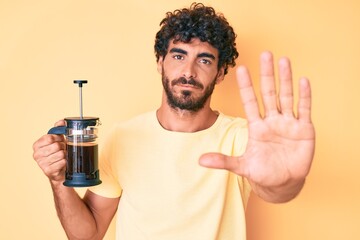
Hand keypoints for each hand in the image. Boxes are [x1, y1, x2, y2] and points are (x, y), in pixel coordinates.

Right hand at [33, 120, 66, 183]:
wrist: (58, 170)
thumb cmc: (56, 153)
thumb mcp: (56, 139)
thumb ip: (58, 129)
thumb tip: (62, 121)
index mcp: (36, 145)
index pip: (50, 137)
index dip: (58, 138)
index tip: (60, 140)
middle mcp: (36, 154)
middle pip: (56, 146)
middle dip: (63, 147)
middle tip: (62, 150)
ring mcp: (41, 163)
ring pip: (60, 154)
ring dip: (65, 154)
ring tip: (62, 156)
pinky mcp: (48, 171)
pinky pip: (62, 162)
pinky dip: (65, 162)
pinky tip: (62, 163)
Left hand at [199, 51, 314, 201]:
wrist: (283, 183)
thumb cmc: (262, 172)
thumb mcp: (242, 166)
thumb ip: (223, 161)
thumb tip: (200, 161)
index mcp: (256, 127)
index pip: (250, 101)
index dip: (246, 86)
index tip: (240, 68)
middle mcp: (272, 120)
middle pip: (269, 93)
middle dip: (267, 74)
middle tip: (265, 54)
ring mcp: (288, 123)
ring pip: (286, 96)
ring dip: (286, 79)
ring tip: (284, 60)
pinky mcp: (304, 129)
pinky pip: (304, 109)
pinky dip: (304, 96)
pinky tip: (303, 80)